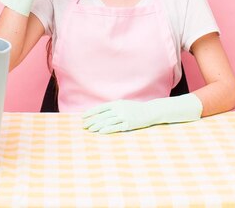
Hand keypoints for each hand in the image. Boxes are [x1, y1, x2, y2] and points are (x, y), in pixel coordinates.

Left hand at [82, 94, 202, 133]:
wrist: (151, 111)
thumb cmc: (136, 109)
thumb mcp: (124, 105)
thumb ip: (113, 108)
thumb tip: (100, 114)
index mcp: (116, 103)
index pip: (100, 108)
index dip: (91, 113)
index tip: (83, 117)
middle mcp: (119, 109)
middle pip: (102, 116)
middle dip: (92, 121)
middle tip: (83, 126)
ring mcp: (124, 116)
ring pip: (107, 122)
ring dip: (97, 126)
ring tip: (90, 130)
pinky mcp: (129, 124)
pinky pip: (116, 127)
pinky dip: (107, 129)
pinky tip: (101, 132)